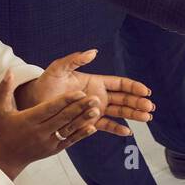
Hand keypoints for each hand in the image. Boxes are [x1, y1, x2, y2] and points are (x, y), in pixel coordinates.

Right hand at [0, 71, 99, 179]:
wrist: (7, 158)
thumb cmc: (4, 130)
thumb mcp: (0, 109)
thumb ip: (5, 89)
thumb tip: (10, 70)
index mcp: (28, 120)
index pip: (50, 108)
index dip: (66, 100)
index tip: (80, 92)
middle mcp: (39, 132)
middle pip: (63, 118)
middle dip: (80, 107)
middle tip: (95, 97)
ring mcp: (48, 142)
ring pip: (68, 129)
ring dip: (84, 120)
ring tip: (97, 110)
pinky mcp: (54, 150)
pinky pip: (69, 141)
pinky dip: (81, 135)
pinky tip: (94, 127)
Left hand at [20, 49, 154, 137]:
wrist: (34, 102)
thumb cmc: (45, 83)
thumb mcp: (58, 68)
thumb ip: (75, 60)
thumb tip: (93, 52)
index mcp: (95, 82)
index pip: (120, 84)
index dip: (134, 87)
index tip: (146, 91)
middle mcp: (99, 96)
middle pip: (124, 99)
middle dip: (138, 103)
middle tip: (150, 108)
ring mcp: (95, 110)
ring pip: (119, 112)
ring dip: (133, 115)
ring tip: (147, 119)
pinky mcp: (88, 122)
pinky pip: (105, 125)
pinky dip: (116, 129)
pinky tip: (127, 132)